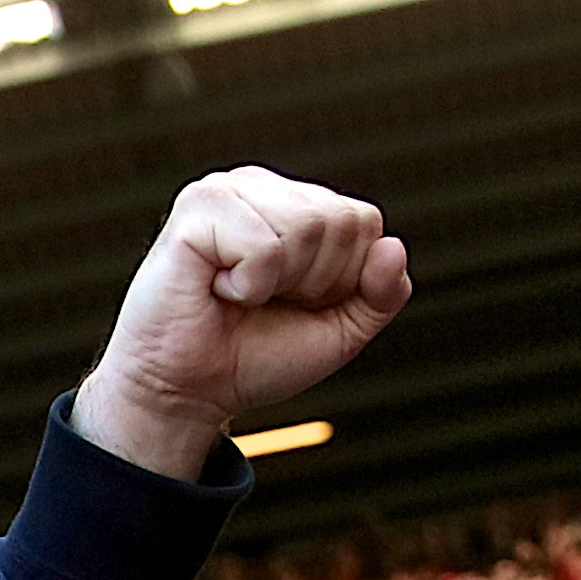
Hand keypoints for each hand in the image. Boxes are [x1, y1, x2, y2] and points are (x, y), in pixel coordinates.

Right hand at [79, 165, 410, 467]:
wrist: (188, 392)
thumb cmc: (253, 355)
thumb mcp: (340, 331)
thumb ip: (382, 293)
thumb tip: (392, 247)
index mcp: (296, 204)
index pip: (363, 222)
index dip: (341, 279)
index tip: (293, 302)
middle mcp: (262, 187)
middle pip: (340, 222)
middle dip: (313, 282)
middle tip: (264, 300)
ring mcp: (227, 191)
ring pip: (306, 228)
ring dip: (278, 283)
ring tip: (239, 293)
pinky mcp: (196, 209)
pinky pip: (264, 245)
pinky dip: (248, 285)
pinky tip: (217, 288)